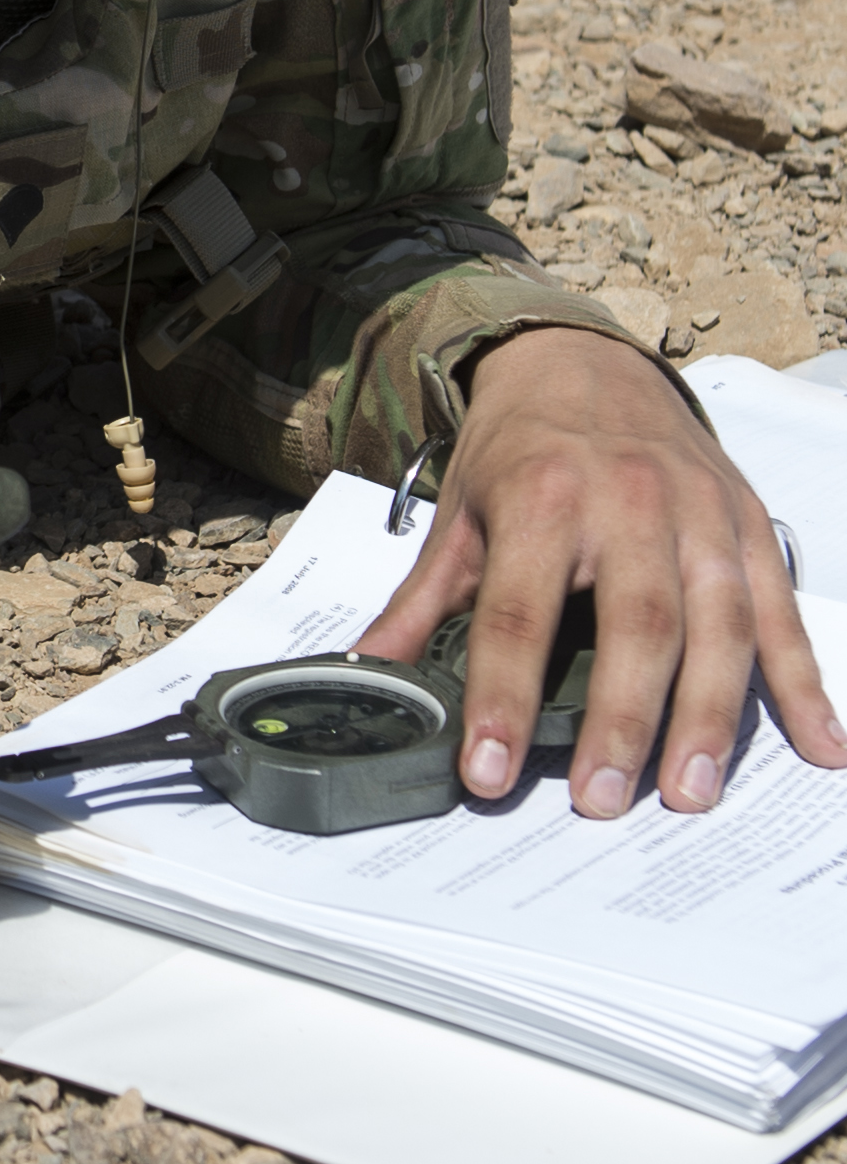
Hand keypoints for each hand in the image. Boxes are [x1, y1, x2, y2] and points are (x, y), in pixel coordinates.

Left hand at [357, 325, 845, 816]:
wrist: (582, 362)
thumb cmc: (519, 449)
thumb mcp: (458, 516)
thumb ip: (420, 604)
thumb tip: (363, 672)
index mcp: (542, 498)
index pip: (518, 615)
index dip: (502, 699)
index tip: (487, 770)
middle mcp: (630, 502)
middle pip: (635, 626)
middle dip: (620, 722)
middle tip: (602, 802)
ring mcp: (701, 515)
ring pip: (719, 626)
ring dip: (709, 719)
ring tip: (689, 793)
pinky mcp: (749, 525)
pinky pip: (782, 613)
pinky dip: (804, 683)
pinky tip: (822, 745)